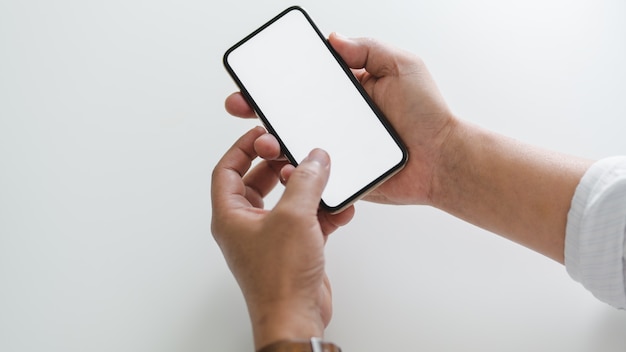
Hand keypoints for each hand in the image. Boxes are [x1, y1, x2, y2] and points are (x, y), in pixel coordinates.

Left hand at [211, 127, 354, 348]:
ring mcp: (270, 238)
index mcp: (231, 216)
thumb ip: (306, 182)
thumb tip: (314, 159)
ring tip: (322, 178)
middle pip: (258, 183)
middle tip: (295, 152)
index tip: (263, 134)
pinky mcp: (293, 249)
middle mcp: (247, 226)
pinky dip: (322, 212)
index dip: (242, 148)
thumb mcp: (293, 217)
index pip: (228, 171)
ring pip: (285, 201)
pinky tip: (339, 208)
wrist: (297, 317)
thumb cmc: (279, 279)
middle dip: (279, 166)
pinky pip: (306, 220)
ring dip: (306, 189)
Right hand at [225, 33, 456, 205]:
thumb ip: (369, 49)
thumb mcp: (402, 67)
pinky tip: (288, 168)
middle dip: (257, 109)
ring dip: (269, 142)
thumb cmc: (428, 113)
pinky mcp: (339, 175)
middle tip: (239, 105)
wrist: (442, 160)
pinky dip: (293, 174)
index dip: (275, 81)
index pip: (302, 83)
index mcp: (345, 93)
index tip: (253, 79)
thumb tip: (333, 38)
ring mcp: (334, 149)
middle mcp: (335, 120)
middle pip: (288, 114)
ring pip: (292, 145)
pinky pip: (310, 176)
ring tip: (265, 141)